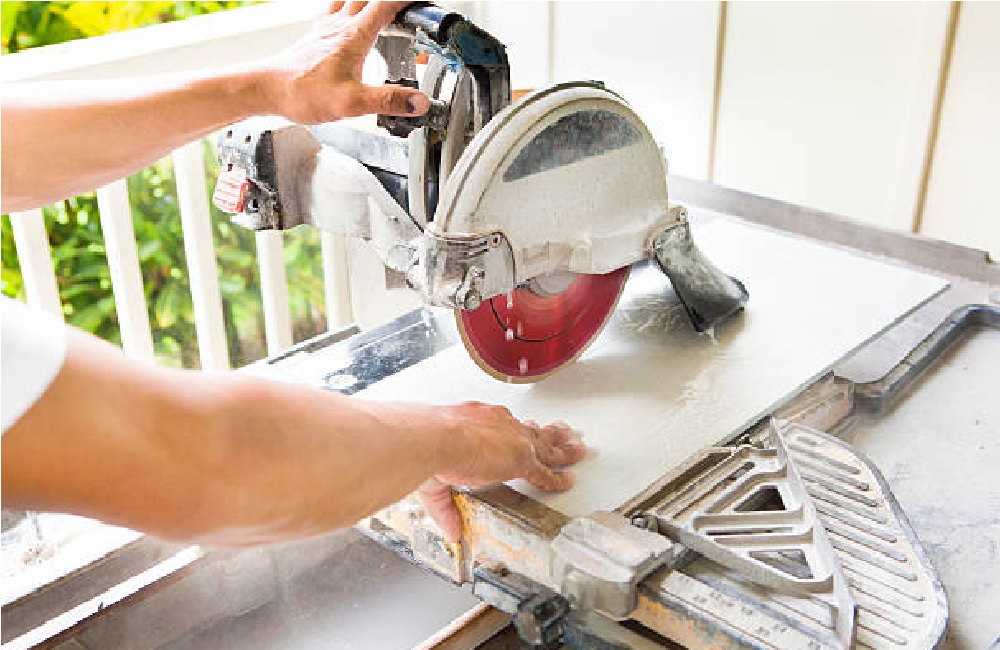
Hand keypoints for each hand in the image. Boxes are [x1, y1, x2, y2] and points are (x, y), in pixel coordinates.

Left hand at [262, 1, 429, 122]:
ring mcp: (325, 30)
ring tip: (379, 9)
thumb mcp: (352, 103)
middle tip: (404, 8)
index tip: (420, 3)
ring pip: (351, 0)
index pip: (386, 5)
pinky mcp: (314, 38)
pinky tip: (347, 20)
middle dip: (389, 1)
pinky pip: (334, 11)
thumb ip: (388, 101)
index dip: (406, 0)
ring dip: (367, 1)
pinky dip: (347, 8)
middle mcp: (339, 27)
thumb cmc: (302, 92)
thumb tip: (418, 101)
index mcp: (354, 36)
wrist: (266, 90)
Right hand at [418, 402, 586, 541]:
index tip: (522, 431)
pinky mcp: (523, 459)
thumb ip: (445, 508)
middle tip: (562, 432)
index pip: (502, 426)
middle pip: (530, 430)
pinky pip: (546, 473)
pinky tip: (568, 481)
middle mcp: (498, 426)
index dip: (515, 431)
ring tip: (576, 450)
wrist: (437, 437)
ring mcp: (514, 441)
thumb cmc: (429, 445)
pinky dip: (558, 478)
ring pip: (546, 446)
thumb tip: (450, 531)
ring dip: (562, 449)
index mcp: (475, 421)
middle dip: (547, 433)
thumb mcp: (434, 478)